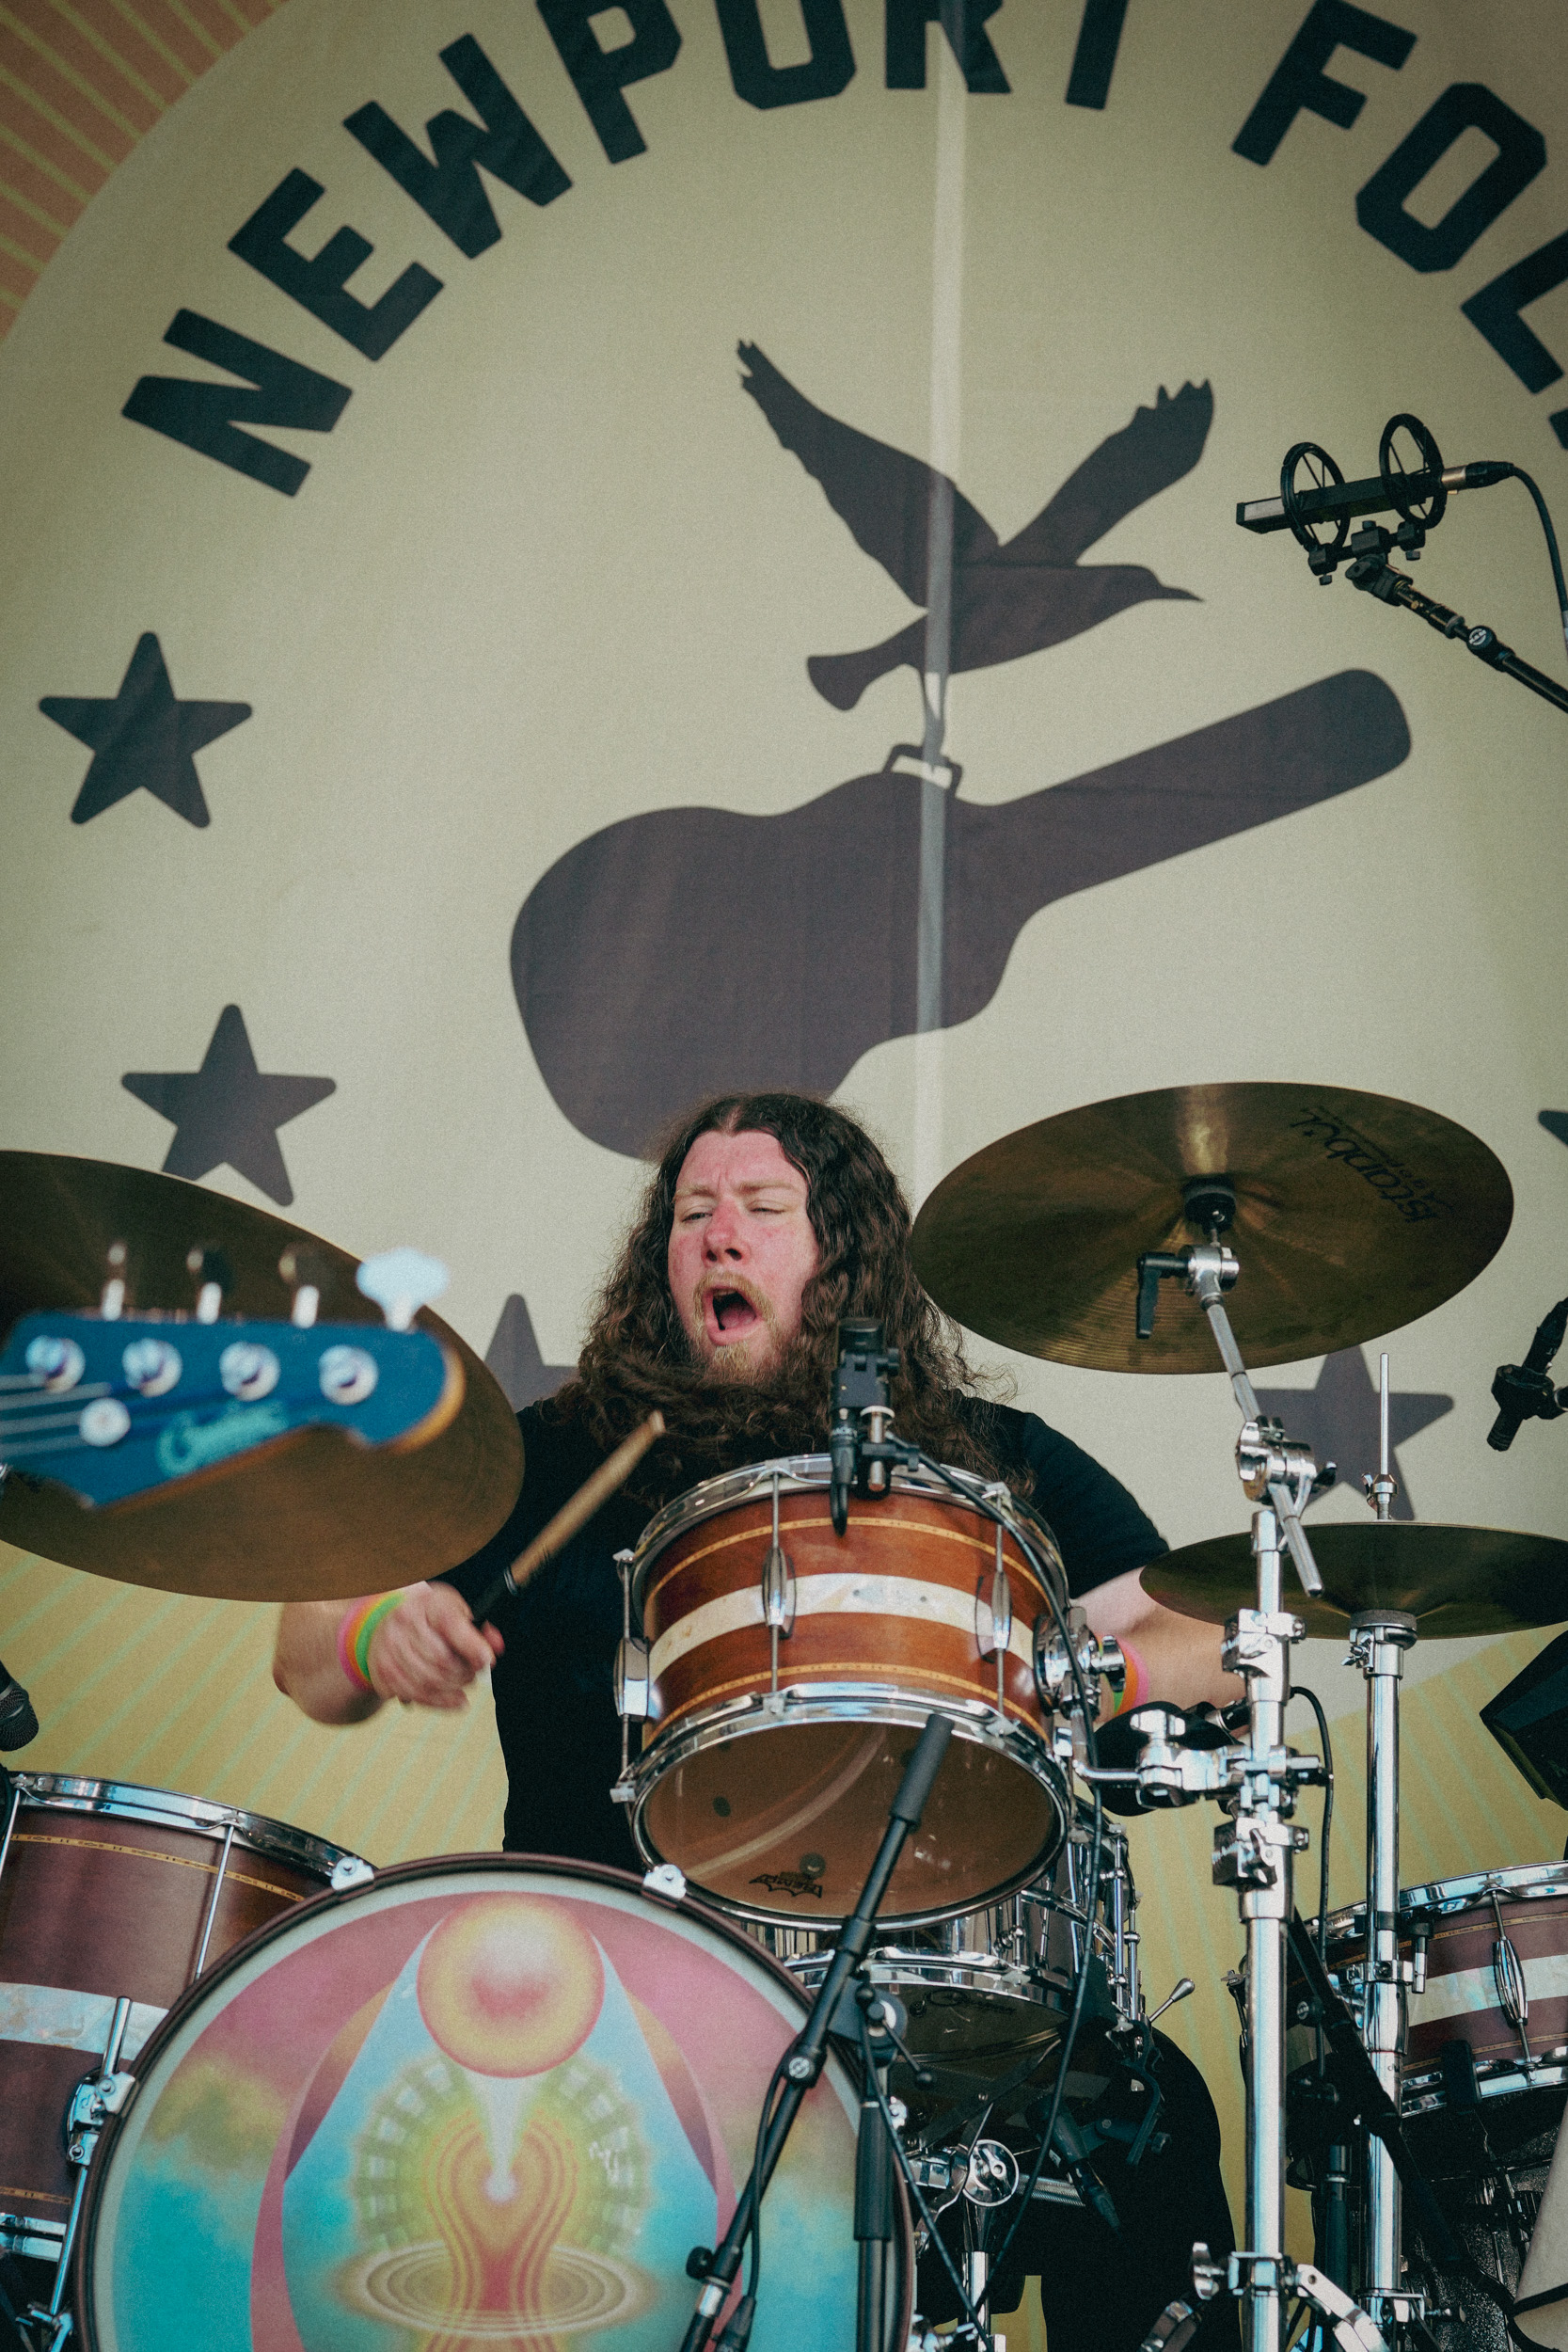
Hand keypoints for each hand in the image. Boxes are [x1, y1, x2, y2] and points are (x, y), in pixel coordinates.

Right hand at [365, 1583, 502, 1709]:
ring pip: (429, 1681)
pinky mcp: (383, 1670)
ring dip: (453, 1689)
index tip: (487, 1660)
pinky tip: (452, 1700)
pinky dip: (438, 1702)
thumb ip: (479, 1628)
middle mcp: (404, 1622)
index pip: (451, 1624)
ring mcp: (389, 1647)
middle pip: (442, 1659)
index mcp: (427, 1603)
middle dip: (465, 1673)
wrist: (386, 1620)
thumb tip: (496, 1645)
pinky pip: (415, 1694)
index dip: (472, 1646)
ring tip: (461, 1684)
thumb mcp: (456, 1610)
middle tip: (473, 1672)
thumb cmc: (429, 1616)